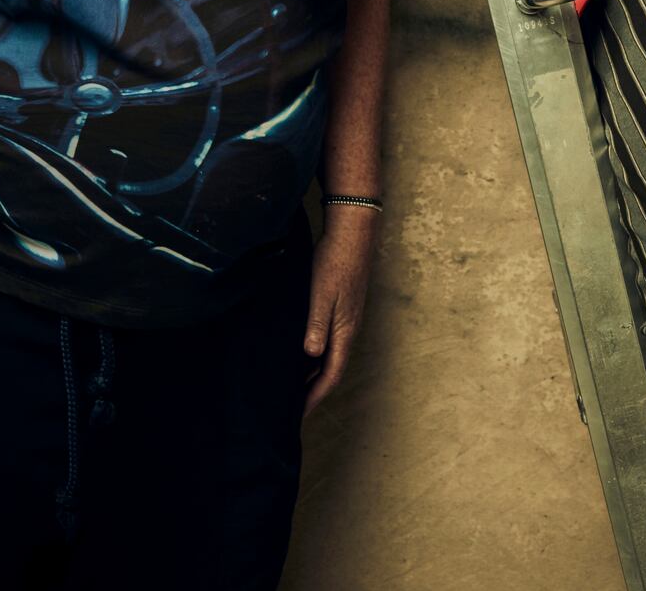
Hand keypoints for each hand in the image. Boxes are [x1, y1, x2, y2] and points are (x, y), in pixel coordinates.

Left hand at [302, 210, 378, 414]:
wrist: (352, 232)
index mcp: (345, 331)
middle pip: (332, 370)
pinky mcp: (344, 307)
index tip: (299, 413)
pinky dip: (317, 354)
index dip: (315, 396)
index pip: (331, 375)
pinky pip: (331, 341)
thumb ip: (317, 325)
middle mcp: (349, 329)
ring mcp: (348, 318)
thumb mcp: (321, 294)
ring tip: (295, 385)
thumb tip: (311, 356)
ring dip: (315, 373)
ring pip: (332, 355)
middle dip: (315, 390)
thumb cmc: (334, 262)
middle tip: (294, 405)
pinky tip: (303, 351)